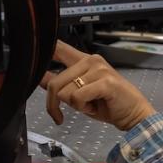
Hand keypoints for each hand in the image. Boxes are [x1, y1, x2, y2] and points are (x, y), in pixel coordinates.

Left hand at [41, 41, 156, 131]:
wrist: (134, 114)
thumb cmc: (109, 104)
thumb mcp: (79, 94)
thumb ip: (61, 83)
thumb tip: (39, 77)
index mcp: (84, 60)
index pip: (58, 48)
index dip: (41, 52)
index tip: (29, 58)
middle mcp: (91, 60)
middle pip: (54, 82)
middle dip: (53, 104)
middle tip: (60, 115)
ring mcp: (98, 69)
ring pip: (65, 91)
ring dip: (75, 106)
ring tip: (89, 105)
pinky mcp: (105, 82)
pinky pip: (78, 97)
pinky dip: (83, 108)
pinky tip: (94, 107)